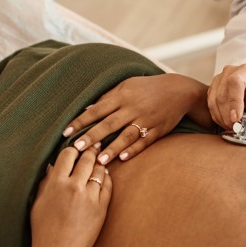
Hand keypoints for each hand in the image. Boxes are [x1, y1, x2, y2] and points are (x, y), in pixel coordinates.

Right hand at [29, 147, 110, 246]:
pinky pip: (108, 186)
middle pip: (86, 158)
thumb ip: (46, 182)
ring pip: (99, 170)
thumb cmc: (42, 229)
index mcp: (56, 183)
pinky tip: (105, 176)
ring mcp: (90, 197)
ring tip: (100, 158)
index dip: (72, 149)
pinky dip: (107, 178)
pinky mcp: (101, 208)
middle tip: (95, 145)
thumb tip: (52, 165)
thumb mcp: (38, 202)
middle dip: (90, 150)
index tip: (75, 147)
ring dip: (99, 163)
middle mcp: (74, 186)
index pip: (68, 154)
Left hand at [62, 74, 206, 164]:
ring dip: (112, 148)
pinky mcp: (158, 130)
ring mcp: (146, 120)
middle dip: (92, 136)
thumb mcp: (126, 86)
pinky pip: (144, 141)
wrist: (179, 90)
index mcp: (122, 96)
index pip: (97, 109)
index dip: (81, 120)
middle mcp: (132, 108)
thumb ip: (108, 98)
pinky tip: (123, 158)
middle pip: (109, 124)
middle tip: (77, 148)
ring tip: (99, 160)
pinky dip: (134, 150)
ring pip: (126, 135)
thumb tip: (87, 109)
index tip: (66, 132)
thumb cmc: (147, 87)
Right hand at [207, 64, 245, 130]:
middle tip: (236, 127)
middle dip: (228, 115)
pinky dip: (217, 116)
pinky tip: (226, 121)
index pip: (235, 83)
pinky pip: (210, 104)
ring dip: (222, 118)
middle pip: (222, 95)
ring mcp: (218, 79)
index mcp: (245, 71)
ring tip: (232, 126)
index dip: (234, 102)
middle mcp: (229, 72)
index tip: (236, 118)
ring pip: (214, 101)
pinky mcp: (212, 88)